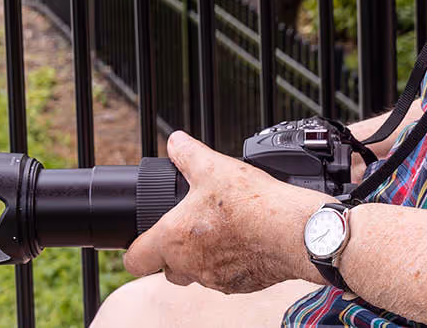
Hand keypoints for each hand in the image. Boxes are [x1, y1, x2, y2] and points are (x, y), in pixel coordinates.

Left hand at [121, 130, 321, 293]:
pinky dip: (228, 263)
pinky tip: (243, 240)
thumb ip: (188, 154)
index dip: (134, 250)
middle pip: (166, 269)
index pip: (135, 260)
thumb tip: (176, 141)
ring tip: (219, 230)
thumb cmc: (251, 203)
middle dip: (171, 253)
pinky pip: (224, 278)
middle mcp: (190, 265)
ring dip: (201, 257)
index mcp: (174, 239)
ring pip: (196, 273)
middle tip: (187, 228)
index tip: (142, 239)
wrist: (292, 231)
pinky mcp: (240, 286)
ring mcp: (215, 279)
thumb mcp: (213, 166)